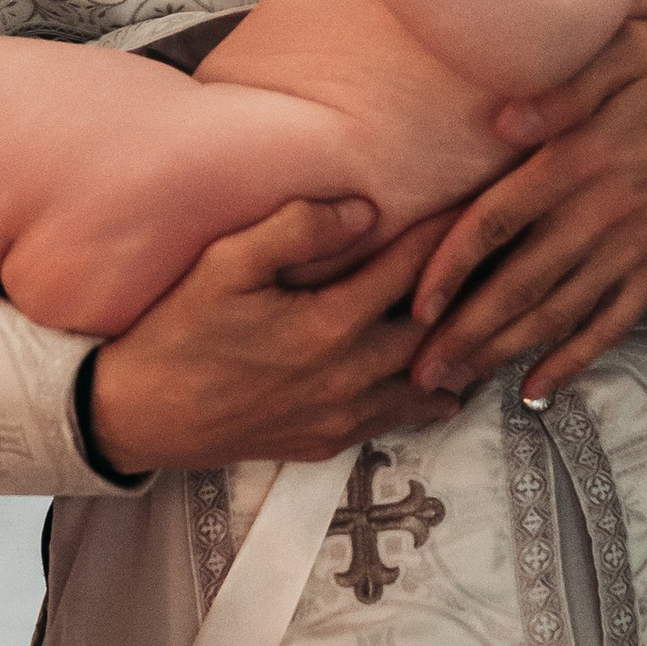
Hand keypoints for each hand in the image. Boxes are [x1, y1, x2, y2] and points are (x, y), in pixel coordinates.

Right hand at [87, 197, 461, 473]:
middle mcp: (350, 376)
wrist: (136, 416)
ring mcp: (343, 415)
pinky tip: (440, 375)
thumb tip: (364, 208)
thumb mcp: (225, 266)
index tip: (485, 204)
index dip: (452, 232)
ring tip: (493, 319)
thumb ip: (296, 230)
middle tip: (509, 263)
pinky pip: (399, 420)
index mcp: (330, 325)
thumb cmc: (176, 332)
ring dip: (461, 351)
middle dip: (475, 293)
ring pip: (431, 384)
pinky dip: (430, 395)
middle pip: (439, 330)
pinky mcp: (328, 441)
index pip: (414, 269)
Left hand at [404, 15, 646, 401]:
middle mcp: (603, 215)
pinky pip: (614, 324)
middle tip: (417, 373)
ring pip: (559, 314)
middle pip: (519, 286)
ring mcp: (636, 247)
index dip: (452, 268)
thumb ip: (563, 88)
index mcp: (581, 160)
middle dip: (464, 334)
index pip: (499, 223)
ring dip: (504, 353)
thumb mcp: (626, 50)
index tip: (415, 306)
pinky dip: (575, 360)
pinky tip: (538, 389)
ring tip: (456, 385)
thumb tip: (501, 123)